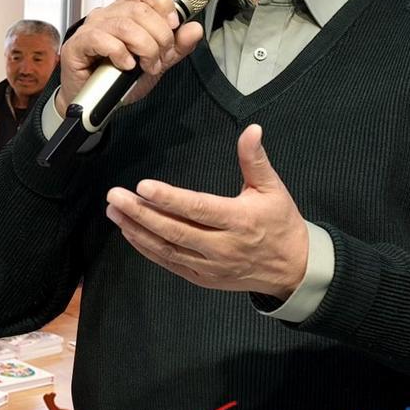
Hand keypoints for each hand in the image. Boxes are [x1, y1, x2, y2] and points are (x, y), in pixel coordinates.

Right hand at [54, 0, 204, 115]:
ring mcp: (91, 28)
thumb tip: (194, 29)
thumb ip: (177, 47)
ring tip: (146, 66)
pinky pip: (103, 39)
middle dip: (160, 37)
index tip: (173, 26)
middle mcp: (108, 14)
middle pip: (141, 10)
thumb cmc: (119, 79)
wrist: (95, 103)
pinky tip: (126, 65)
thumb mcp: (157, 62)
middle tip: (160, 58)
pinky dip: (121, 54)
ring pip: (126, 25)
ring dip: (144, 48)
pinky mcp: (78, 44)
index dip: (163, 3)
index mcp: (126, 11)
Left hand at [104, 124, 308, 297]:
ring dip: (137, 231)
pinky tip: (130, 233)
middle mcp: (223, 246)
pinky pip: (170, 264)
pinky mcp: (204, 278)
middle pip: (175, 230)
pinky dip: (148, 249)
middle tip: (115, 197)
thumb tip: (252, 130)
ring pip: (168, 250)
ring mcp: (211, 266)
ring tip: (114, 212)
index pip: (198, 208)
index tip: (143, 186)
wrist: (294, 268)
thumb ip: (255, 160)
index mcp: (239, 220)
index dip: (169, 199)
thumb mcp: (273, 189)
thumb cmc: (280, 223)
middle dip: (141, 213)